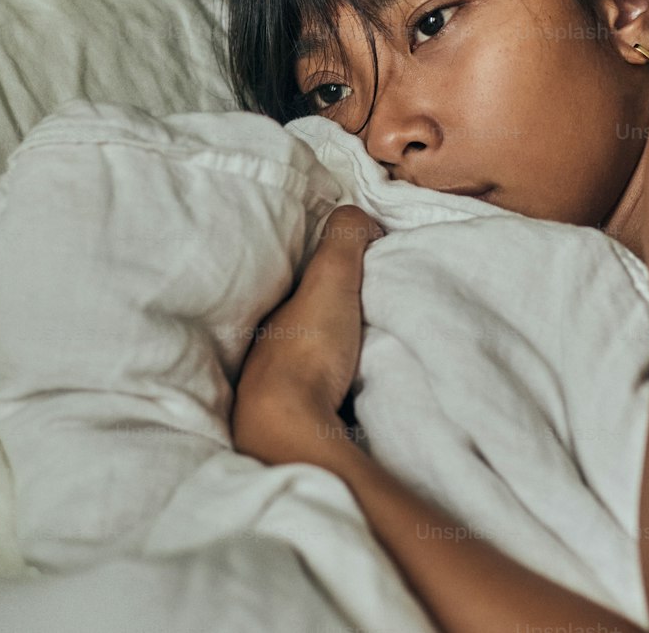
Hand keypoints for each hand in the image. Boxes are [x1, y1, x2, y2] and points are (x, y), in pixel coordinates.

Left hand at [231, 204, 384, 467]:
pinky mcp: (304, 430)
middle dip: (339, 324)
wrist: (292, 426)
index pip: (305, 290)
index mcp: (275, 316)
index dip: (333, 281)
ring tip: (377, 357)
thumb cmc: (308, 345)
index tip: (366, 279)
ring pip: (320, 368)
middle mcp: (270, 355)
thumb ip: (344, 235)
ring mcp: (283, 397)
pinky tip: (366, 394)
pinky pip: (331, 403)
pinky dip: (347, 395)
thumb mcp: (330, 273)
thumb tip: (363, 219)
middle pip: (312, 330)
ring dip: (343, 363)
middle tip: (378, 320)